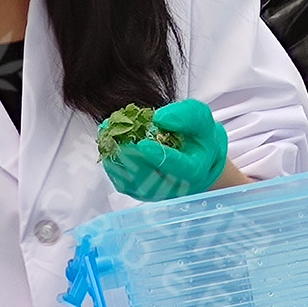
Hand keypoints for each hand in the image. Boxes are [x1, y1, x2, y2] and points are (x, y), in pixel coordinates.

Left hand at [102, 99, 229, 200]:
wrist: (192, 157)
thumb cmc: (197, 138)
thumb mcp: (200, 118)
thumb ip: (185, 115)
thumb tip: (159, 118)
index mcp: (193, 170)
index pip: (178, 168)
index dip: (160, 157)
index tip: (144, 144)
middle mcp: (172, 186)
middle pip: (148, 180)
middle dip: (130, 159)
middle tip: (117, 139)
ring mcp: (152, 191)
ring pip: (130, 183)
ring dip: (116, 159)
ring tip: (109, 136)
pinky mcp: (135, 190)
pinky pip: (119, 180)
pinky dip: (111, 162)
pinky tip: (107, 143)